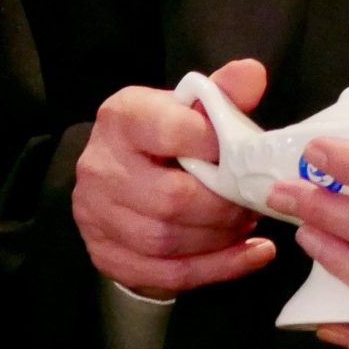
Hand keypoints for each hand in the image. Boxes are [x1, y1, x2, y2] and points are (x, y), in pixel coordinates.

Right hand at [73, 57, 277, 295]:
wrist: (124, 171)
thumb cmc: (168, 135)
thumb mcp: (191, 107)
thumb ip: (223, 93)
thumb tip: (252, 75)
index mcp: (122, 118)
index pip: (171, 131)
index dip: (216, 146)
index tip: (246, 154)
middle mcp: (100, 166)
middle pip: (170, 199)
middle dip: (224, 207)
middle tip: (253, 202)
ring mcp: (95, 215)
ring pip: (166, 241)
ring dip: (220, 238)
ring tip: (247, 223)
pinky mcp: (105, 254)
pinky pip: (164, 274)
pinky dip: (215, 268)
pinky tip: (247, 255)